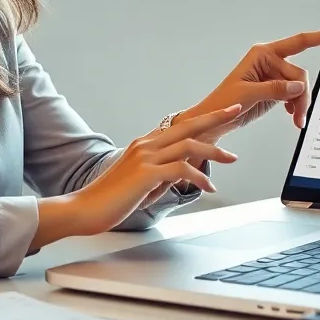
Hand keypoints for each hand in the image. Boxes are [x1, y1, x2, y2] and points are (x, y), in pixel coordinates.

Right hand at [70, 105, 242, 234]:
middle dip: (214, 117)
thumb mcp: (139, 182)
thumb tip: (178, 176)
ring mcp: (145, 158)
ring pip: (188, 145)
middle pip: (187, 126)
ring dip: (213, 150)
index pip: (178, 127)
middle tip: (236, 110)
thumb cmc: (110, 200)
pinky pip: (180, 169)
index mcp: (144, 145)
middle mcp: (145, 145)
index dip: (201, 119)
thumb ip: (158, 174)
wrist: (83, 209)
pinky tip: (210, 187)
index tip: (221, 112)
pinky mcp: (145, 174)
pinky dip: (199, 176)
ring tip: (232, 158)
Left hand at [177, 28, 319, 141]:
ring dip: (300, 104)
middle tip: (300, 116)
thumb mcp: (248, 94)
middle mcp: (270, 61)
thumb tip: (298, 86)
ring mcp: (274, 75)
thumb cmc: (223, 103)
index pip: (300, 42)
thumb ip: (275, 89)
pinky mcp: (275, 89)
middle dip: (302, 95)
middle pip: (300, 74)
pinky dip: (295, 106)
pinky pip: (294, 95)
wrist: (215, 119)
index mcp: (263, 54)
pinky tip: (291, 115)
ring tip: (296, 120)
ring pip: (299, 87)